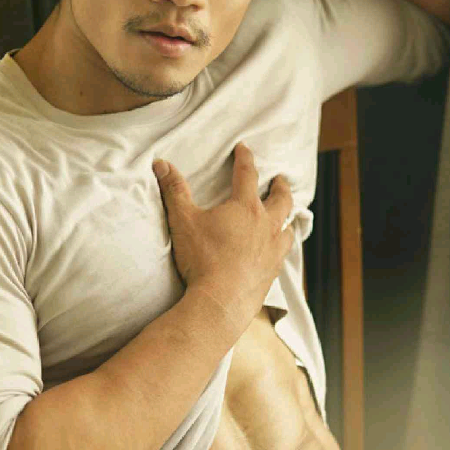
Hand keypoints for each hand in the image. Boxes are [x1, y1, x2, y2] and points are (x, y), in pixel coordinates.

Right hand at [153, 144, 294, 337]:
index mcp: (245, 208)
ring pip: (288, 229)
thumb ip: (174, 191)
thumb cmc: (202, 258)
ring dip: (287, 220)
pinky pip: (283, 255)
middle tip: (281, 181)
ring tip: (286, 218)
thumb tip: (161, 164)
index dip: (245, 158)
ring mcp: (273, 250)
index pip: (247, 174)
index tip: (244, 148)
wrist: (221, 301)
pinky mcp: (273, 272)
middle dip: (280, 187)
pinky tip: (278, 253)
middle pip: (281, 200)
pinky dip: (282, 248)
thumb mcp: (183, 221)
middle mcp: (266, 225)